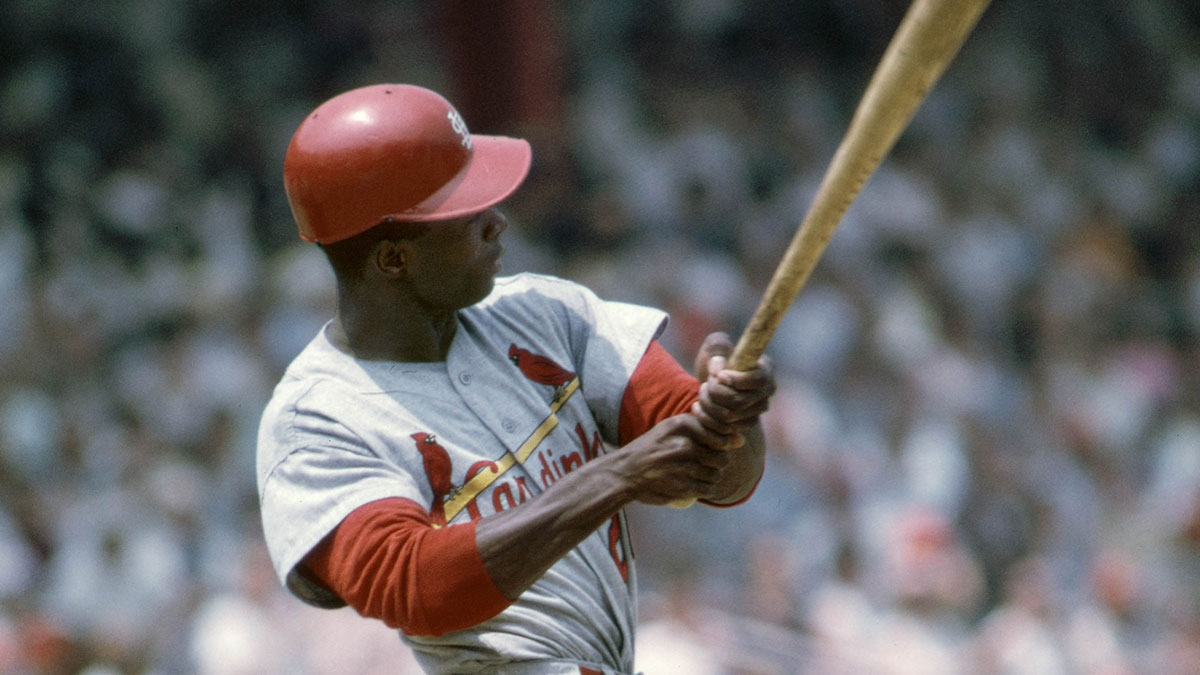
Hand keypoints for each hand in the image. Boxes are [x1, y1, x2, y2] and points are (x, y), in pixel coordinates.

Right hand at [611, 413, 737, 504]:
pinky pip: (710, 488)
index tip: (705, 448)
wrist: (625, 473)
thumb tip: (740, 441)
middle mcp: (684, 443)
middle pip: (721, 456)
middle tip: (699, 464)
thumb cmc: (652, 449)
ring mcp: (684, 466)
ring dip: (710, 477)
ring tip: (694, 475)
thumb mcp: (672, 430)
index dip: (718, 444)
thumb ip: (705, 430)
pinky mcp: (684, 486)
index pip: (719, 433)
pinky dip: (705, 489)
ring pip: (717, 473)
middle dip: (715, 462)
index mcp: (682, 424)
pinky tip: (694, 484)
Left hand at [691, 332, 774, 444]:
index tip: (718, 376)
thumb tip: (720, 371)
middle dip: (715, 393)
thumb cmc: (716, 359)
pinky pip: (725, 429)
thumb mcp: (714, 346)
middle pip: (741, 401)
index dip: (737, 380)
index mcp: (766, 367)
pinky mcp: (746, 424)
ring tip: (701, 394)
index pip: (759, 380)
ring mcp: (759, 409)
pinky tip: (698, 407)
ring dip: (708, 405)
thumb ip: (717, 350)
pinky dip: (707, 419)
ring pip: (730, 416)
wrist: (712, 383)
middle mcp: (768, 390)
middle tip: (704, 385)